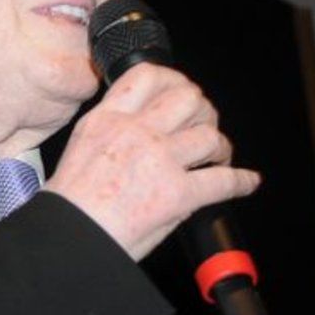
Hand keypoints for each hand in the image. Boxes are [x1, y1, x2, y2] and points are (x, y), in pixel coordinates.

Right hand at [43, 63, 261, 260]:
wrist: (67, 238)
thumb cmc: (69, 206)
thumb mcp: (83, 149)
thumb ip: (115, 132)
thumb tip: (151, 134)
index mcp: (107, 119)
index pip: (147, 76)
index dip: (173, 79)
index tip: (180, 91)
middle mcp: (135, 131)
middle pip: (188, 98)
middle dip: (202, 111)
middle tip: (203, 127)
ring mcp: (159, 159)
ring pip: (209, 134)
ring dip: (219, 146)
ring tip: (218, 157)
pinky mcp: (177, 193)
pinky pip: (223, 180)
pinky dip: (241, 181)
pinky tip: (247, 182)